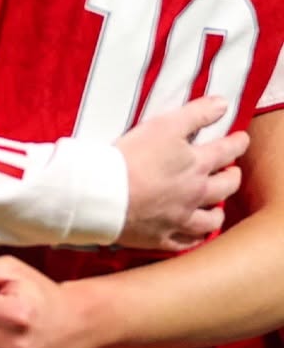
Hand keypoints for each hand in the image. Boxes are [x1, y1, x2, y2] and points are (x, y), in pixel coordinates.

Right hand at [115, 95, 247, 250]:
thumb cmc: (132, 155)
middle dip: (232, 177)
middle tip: (231, 172)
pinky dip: (193, 239)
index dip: (238, 143)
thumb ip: (196, 114)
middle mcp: (195, 194)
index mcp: (196, 165)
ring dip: (217, 212)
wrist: (105, 193)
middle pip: (225, 187)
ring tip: (217, 208)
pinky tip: (193, 236)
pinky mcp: (161, 237)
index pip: (227, 151)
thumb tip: (224, 104)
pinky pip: (185, 243)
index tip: (242, 138)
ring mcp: (180, 219)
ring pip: (210, 220)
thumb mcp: (165, 125)